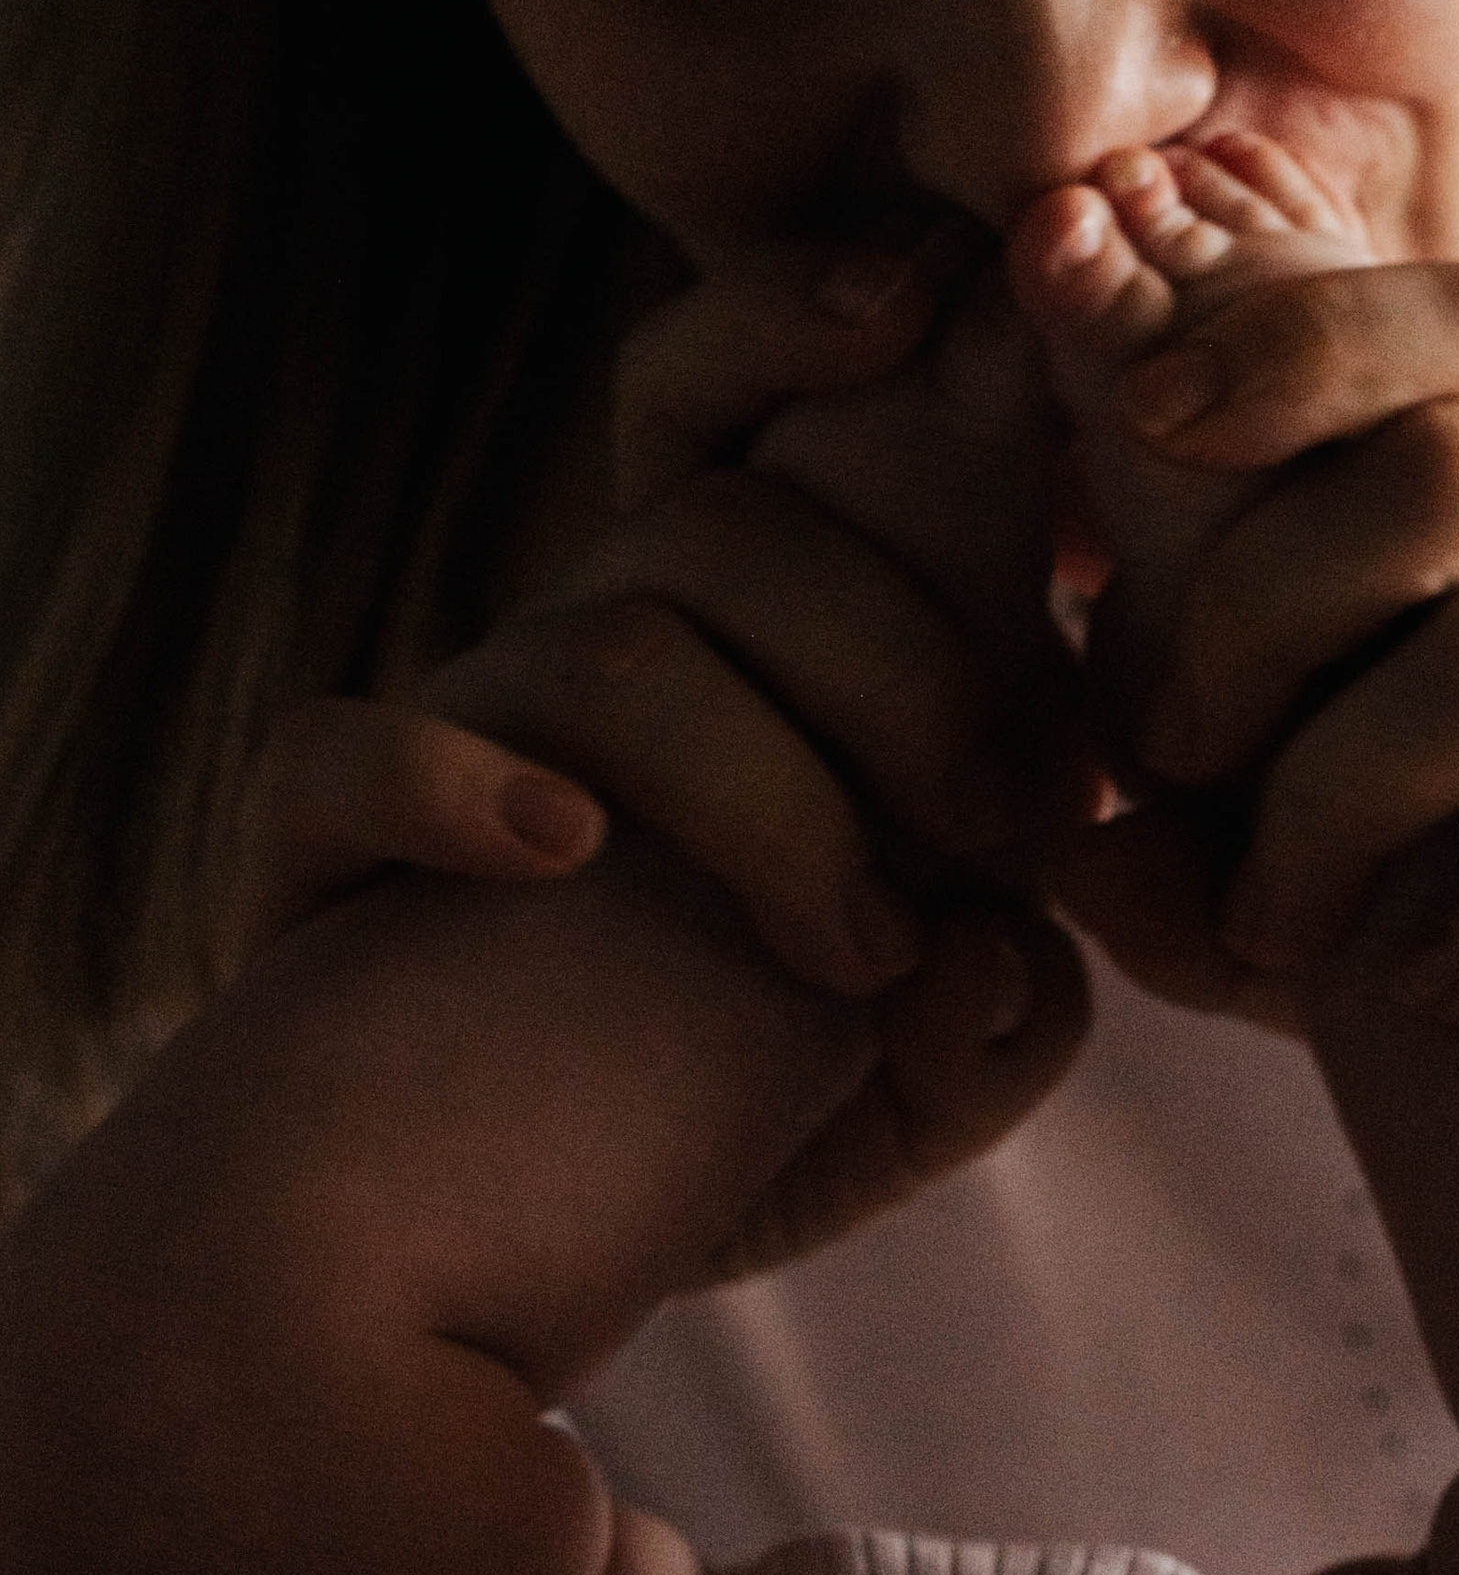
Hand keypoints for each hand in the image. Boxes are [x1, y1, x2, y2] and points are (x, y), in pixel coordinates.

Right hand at [231, 233, 1094, 1270]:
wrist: (491, 1275)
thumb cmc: (722, 1129)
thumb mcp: (916, 1081)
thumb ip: (1005, 1013)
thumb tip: (996, 957)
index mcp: (739, 657)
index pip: (755, 417)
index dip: (819, 319)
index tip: (936, 299)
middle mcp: (591, 662)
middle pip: (731, 530)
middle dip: (908, 659)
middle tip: (1015, 826)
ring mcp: (461, 746)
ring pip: (612, 645)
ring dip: (771, 796)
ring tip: (859, 956)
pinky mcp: (327, 861)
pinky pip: (344, 760)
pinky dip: (458, 786)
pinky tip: (565, 852)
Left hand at [1043, 257, 1458, 1159]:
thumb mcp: (1328, 872)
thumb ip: (1193, 841)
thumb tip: (1072, 844)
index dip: (1294, 335)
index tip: (1131, 422)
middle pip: (1456, 472)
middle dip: (1253, 609)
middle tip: (1169, 760)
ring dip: (1337, 800)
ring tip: (1278, 927)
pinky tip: (1443, 996)